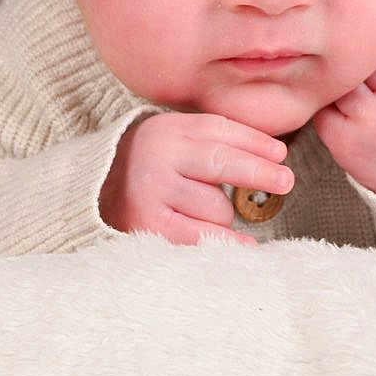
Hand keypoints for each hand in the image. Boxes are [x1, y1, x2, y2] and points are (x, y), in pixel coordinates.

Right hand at [99, 112, 292, 245]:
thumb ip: (215, 140)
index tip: (281, 154)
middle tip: (286, 181)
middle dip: (260, 172)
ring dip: (223, 213)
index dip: (255, 142)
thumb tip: (275, 154)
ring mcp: (153, 193)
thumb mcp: (174, 140)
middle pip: (222, 162)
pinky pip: (203, 237)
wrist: (90, 194)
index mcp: (167, 130)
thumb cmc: (150, 167)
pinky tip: (244, 244)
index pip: (219, 130)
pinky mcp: (149, 227)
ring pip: (216, 206)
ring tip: (200, 212)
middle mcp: (159, 158)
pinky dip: (227, 241)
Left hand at [313, 20, 375, 211]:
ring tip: (344, 82)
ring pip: (337, 72)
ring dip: (334, 74)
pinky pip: (321, 101)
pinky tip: (339, 109)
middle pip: (361, 47)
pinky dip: (324, 102)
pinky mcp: (344, 140)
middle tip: (353, 57)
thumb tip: (371, 3)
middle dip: (354, 50)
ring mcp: (373, 118)